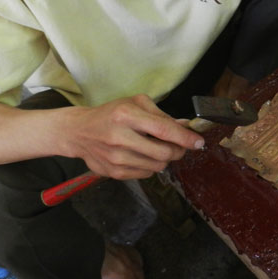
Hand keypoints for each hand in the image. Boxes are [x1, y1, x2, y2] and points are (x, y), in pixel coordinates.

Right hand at [61, 95, 203, 179]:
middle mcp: (120, 138)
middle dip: (178, 150)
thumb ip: (161, 116)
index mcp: (126, 115)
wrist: (79, 132)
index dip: (185, 138)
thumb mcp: (135, 104)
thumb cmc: (111, 114)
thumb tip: (186, 127)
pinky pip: (146, 174)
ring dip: (164, 159)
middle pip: (164, 153)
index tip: (198, 142)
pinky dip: (151, 166)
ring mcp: (116, 158)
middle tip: (179, 145)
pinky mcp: (114, 173)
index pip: (163, 130)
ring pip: (157, 166)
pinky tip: (142, 155)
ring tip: (156, 148)